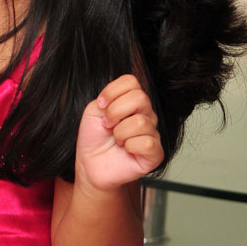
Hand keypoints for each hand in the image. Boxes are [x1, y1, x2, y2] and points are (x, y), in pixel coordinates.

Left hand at [74, 75, 163, 192]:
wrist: (90, 164)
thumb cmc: (94, 138)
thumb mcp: (93, 111)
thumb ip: (108, 98)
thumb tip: (123, 99)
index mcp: (132, 102)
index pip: (131, 81)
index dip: (112, 91)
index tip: (100, 105)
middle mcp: (146, 114)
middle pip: (140, 98)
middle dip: (115, 112)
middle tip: (108, 125)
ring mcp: (152, 133)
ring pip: (140, 122)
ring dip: (120, 133)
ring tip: (116, 140)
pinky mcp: (155, 153)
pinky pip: (147, 142)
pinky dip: (130, 146)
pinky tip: (126, 150)